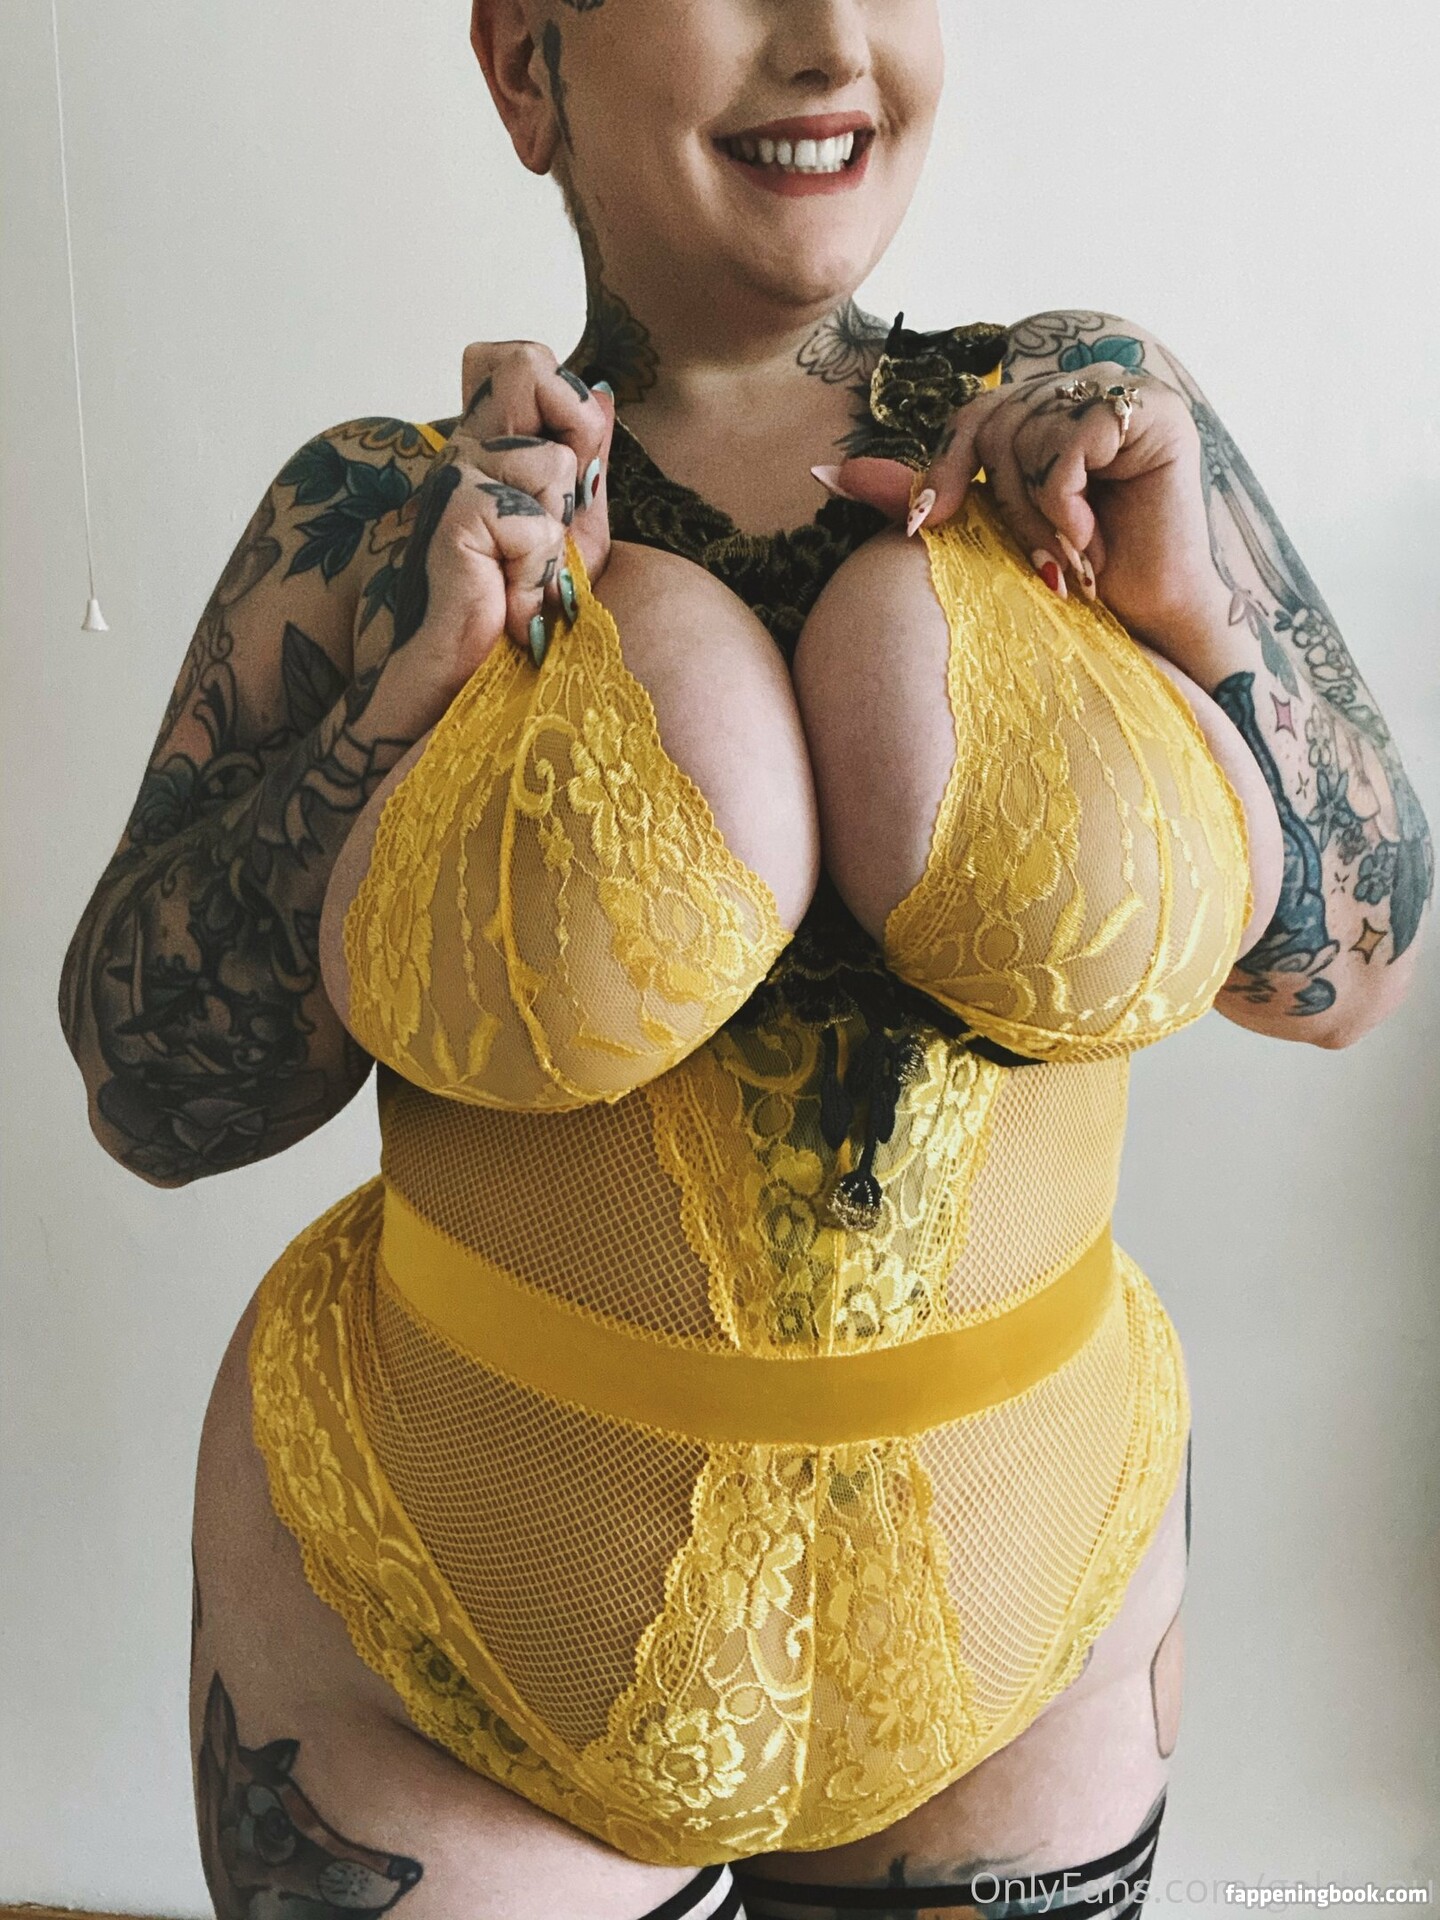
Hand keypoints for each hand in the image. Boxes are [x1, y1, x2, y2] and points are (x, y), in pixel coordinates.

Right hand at [366, 341, 613, 740]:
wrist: (462, 687)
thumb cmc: (512, 621)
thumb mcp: (572, 540)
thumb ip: (588, 468)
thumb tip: (604, 394)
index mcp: (488, 448)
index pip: (524, 360)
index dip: (564, 402)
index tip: (567, 479)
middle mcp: (465, 450)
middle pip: (529, 364)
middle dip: (573, 443)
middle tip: (550, 528)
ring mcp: (454, 478)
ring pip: (553, 463)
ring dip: (557, 539)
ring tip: (526, 581)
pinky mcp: (454, 515)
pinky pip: (537, 525)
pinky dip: (539, 577)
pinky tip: (512, 609)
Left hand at [818, 365, 1231, 670]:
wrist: (1148, 627)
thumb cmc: (1075, 584)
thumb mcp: (985, 533)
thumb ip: (921, 492)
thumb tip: (827, 472)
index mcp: (1047, 408)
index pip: (973, 415)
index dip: (944, 469)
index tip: (924, 525)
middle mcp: (1085, 390)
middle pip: (996, 422)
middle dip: (1000, 505)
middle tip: (1037, 562)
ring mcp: (1125, 395)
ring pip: (1029, 433)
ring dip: (1036, 514)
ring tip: (1070, 556)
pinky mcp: (1157, 413)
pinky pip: (1072, 442)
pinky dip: (1066, 503)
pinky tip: (1093, 541)